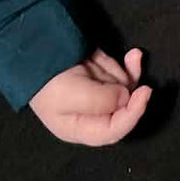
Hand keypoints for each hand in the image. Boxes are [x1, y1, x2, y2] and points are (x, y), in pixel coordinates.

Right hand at [29, 47, 151, 145]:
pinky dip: (129, 64)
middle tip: (128, 65)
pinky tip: (133, 54)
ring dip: (117, 71)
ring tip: (93, 60)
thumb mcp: (70, 94)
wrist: (34, 50)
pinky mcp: (103, 77)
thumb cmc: (47, 80)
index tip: (145, 92)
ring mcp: (100, 95)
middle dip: (126, 85)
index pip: (114, 130)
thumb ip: (101, 100)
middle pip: (124, 107)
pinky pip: (124, 73)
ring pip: (126, 87)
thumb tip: (126, 97)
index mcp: (81, 129)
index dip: (133, 114)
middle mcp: (93, 115)